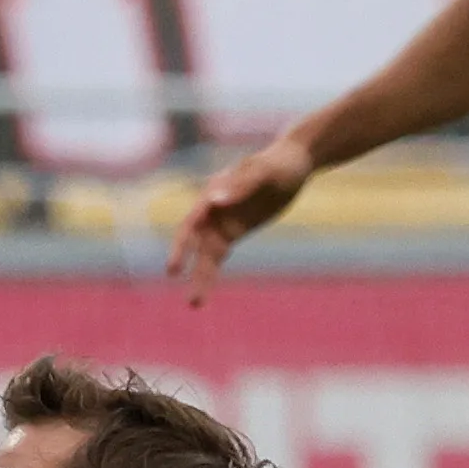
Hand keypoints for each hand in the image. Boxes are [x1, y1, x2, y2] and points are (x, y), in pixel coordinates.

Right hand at [167, 137, 314, 305]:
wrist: (294, 162)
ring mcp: (222, 221)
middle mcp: (212, 209)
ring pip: (206, 254)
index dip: (182, 245)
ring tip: (195, 305)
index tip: (174, 268)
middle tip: (178, 285)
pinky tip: (204, 290)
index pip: (193, 222)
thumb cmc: (279, 163)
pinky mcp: (234, 230)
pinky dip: (210, 271)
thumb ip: (241, 185)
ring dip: (200, 277)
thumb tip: (215, 201)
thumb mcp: (264, 171)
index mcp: (214, 192)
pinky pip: (218, 254)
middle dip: (186, 264)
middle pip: (194, 242)